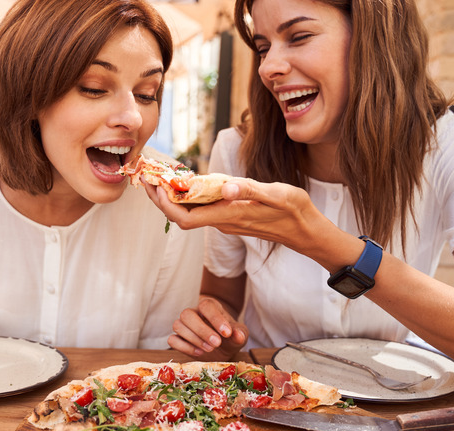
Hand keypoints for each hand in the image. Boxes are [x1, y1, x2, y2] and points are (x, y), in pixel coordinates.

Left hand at [144, 178, 327, 254]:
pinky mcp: (232, 216)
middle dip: (161, 199)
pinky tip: (189, 182)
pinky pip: (203, 209)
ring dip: (174, 197)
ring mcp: (227, 221)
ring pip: (191, 213)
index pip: (184, 217)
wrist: (306, 231)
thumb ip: (250, 190)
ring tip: (162, 175)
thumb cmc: (294, 212)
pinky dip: (190, 196)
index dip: (164, 204)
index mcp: (228, 216)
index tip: (154, 186)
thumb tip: (225, 187)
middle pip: (181, 216)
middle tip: (148, 177)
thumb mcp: (277, 195)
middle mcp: (223, 222)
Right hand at [168, 296, 247, 359]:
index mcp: (209, 307)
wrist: (223, 346)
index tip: (227, 333)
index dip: (215, 319)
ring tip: (210, 349)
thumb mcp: (239, 334)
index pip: (206, 306)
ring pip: (177, 325)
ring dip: (194, 339)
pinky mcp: (178, 339)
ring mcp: (184, 325)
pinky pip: (172, 340)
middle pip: (187, 314)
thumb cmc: (230, 335)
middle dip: (202, 330)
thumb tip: (238, 336)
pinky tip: (199, 352)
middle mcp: (193, 313)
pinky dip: (184, 347)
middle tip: (217, 343)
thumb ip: (239, 333)